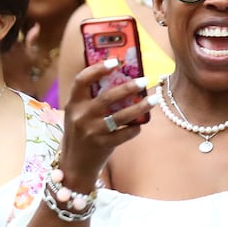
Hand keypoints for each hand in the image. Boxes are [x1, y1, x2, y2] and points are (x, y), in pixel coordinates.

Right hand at [58, 61, 155, 189]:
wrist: (74, 166)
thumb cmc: (80, 134)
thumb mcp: (79, 114)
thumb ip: (92, 99)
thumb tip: (122, 77)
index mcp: (73, 104)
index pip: (81, 80)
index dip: (98, 68)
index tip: (116, 60)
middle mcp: (81, 116)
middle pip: (107, 97)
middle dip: (129, 87)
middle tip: (145, 80)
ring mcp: (91, 132)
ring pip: (121, 116)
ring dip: (140, 106)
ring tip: (154, 99)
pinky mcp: (102, 145)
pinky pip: (125, 134)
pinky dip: (135, 128)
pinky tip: (142, 123)